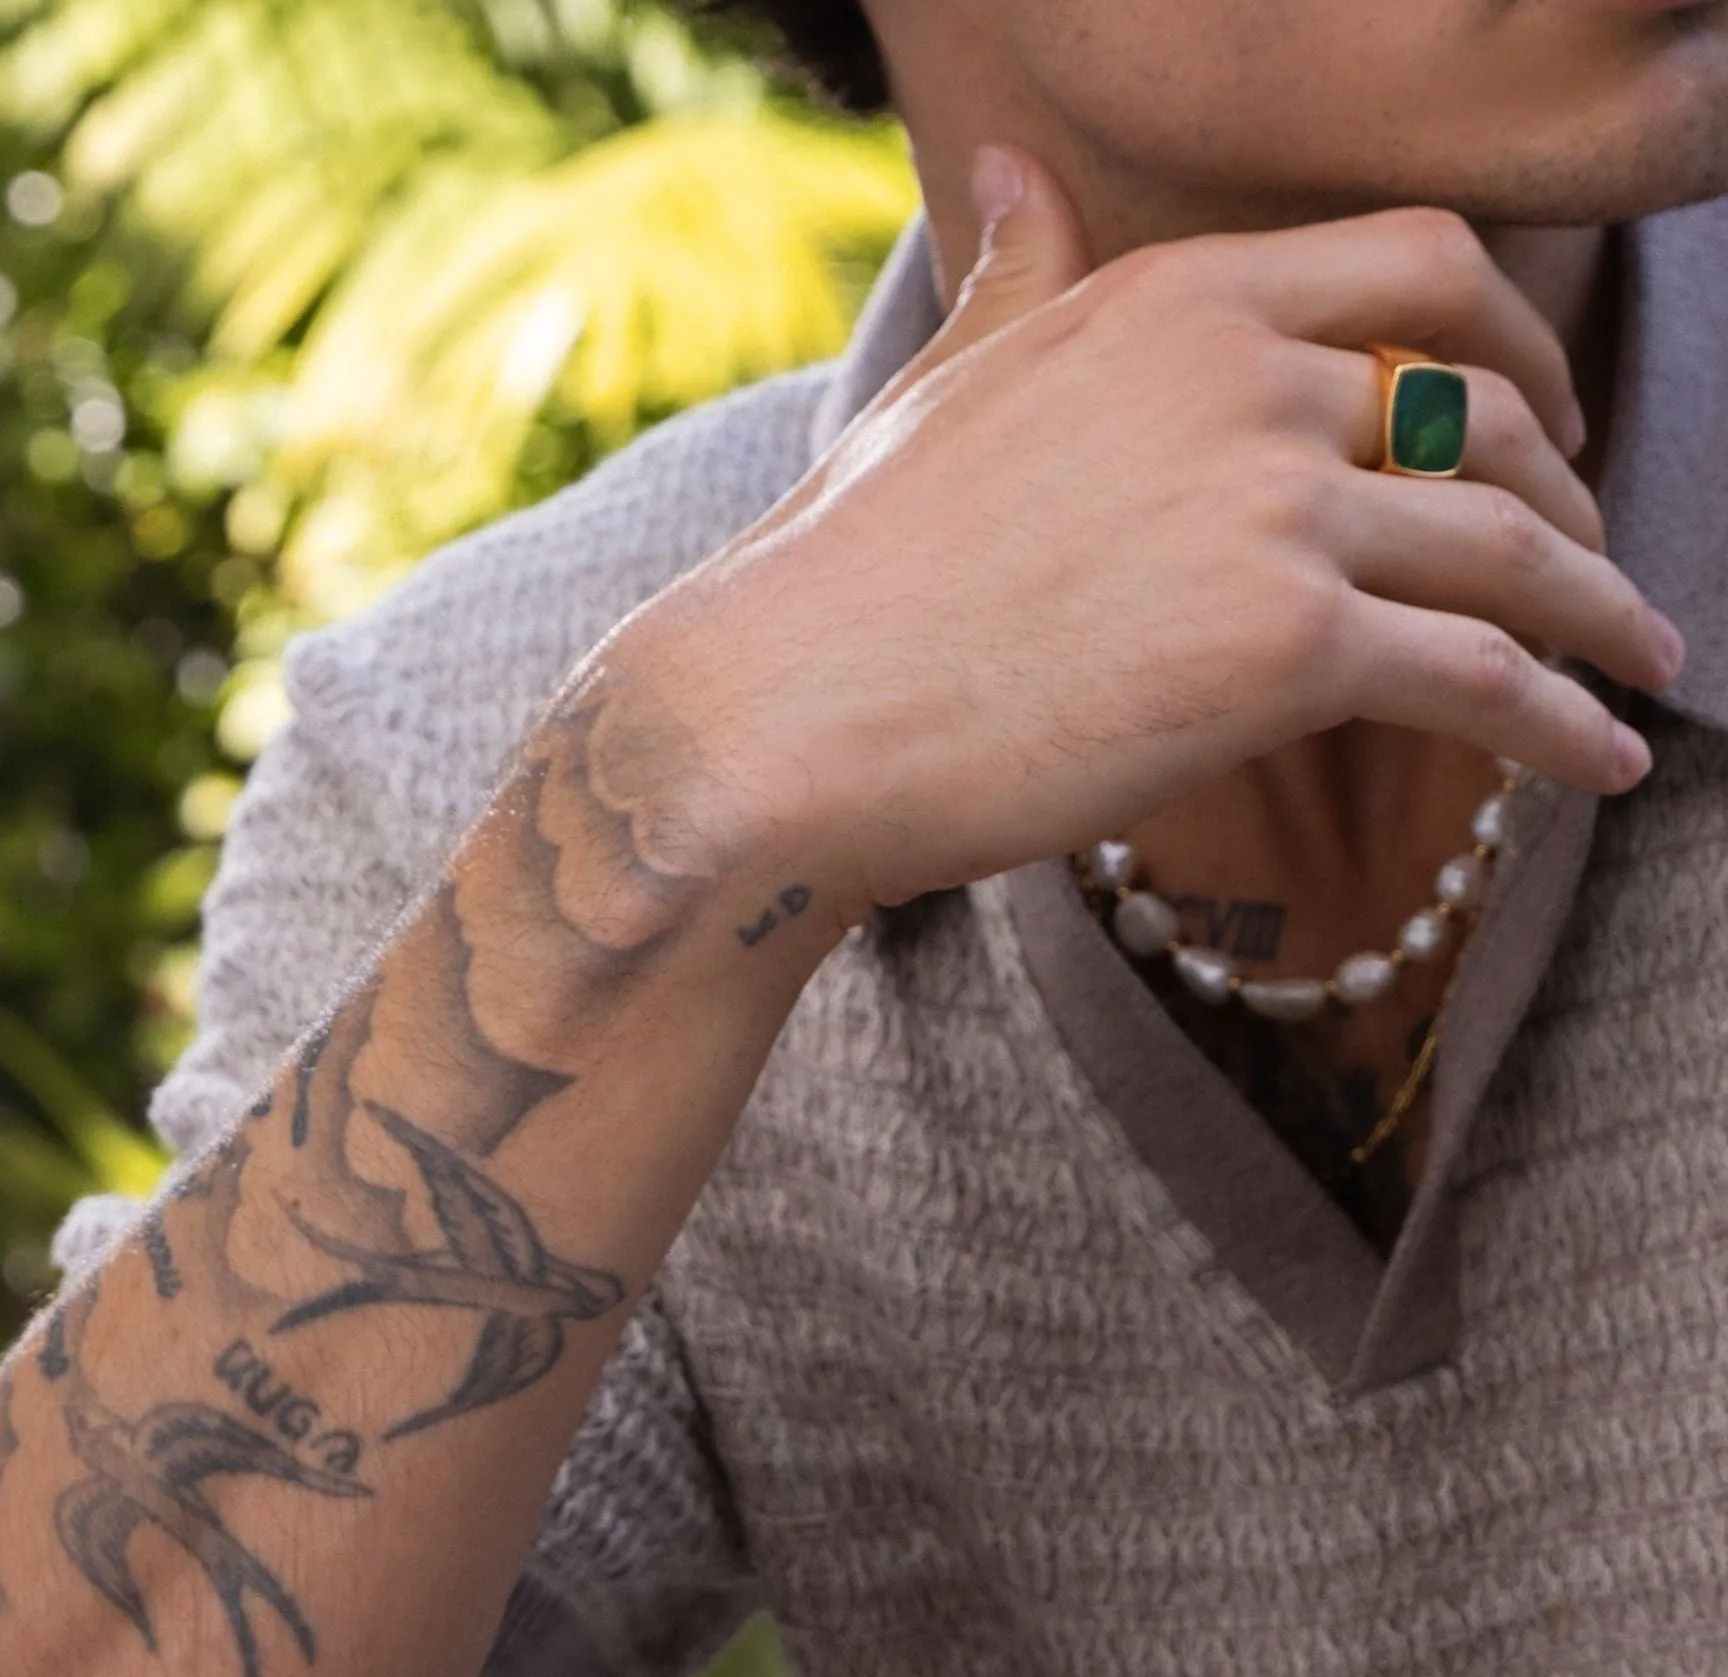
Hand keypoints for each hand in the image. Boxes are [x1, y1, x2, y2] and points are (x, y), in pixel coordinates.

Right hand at [620, 149, 1680, 920]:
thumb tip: (1012, 167)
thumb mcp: (945, 383)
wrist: (781, 719)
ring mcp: (1273, 500)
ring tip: (1639, 671)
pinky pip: (1486, 675)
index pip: (1418, 267)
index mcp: (1173, 293)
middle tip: (1591, 563)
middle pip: (1490, 403)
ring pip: (1513, 542)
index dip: (1516, 338)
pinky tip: (1609, 764)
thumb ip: (1021, 273)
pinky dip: (1569, 724)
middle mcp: (1243, 371)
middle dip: (1570, 486)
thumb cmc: (842, 575)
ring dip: (1602, 613)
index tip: (1545, 412)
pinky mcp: (1287, 642)